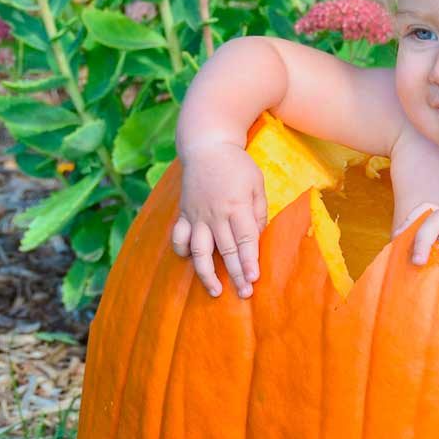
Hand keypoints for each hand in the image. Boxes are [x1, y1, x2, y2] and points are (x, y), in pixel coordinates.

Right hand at [170, 141, 268, 297]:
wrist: (206, 145)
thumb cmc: (237, 165)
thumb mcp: (257, 184)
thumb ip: (258, 212)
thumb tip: (257, 237)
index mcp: (236, 206)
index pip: (245, 240)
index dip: (249, 261)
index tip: (254, 279)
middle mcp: (215, 214)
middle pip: (226, 250)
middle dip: (236, 274)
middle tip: (244, 293)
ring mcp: (197, 215)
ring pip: (199, 250)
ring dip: (206, 273)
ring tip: (214, 290)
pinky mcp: (184, 213)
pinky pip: (179, 236)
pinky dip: (182, 250)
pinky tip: (189, 261)